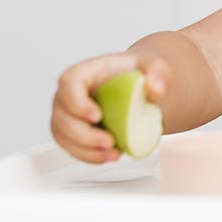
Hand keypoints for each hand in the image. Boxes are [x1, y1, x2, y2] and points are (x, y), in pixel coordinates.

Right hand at [50, 51, 170, 163]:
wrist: (136, 88)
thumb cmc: (137, 73)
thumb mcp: (153, 65)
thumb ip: (158, 72)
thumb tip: (156, 89)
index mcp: (84, 72)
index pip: (69, 83)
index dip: (77, 102)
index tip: (97, 116)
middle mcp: (69, 94)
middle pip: (63, 116)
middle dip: (84, 135)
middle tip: (109, 142)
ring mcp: (68, 115)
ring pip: (63, 136)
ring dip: (86, 150)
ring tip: (113, 154)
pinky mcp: (73, 133)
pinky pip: (72, 148)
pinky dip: (89, 156)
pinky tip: (108, 156)